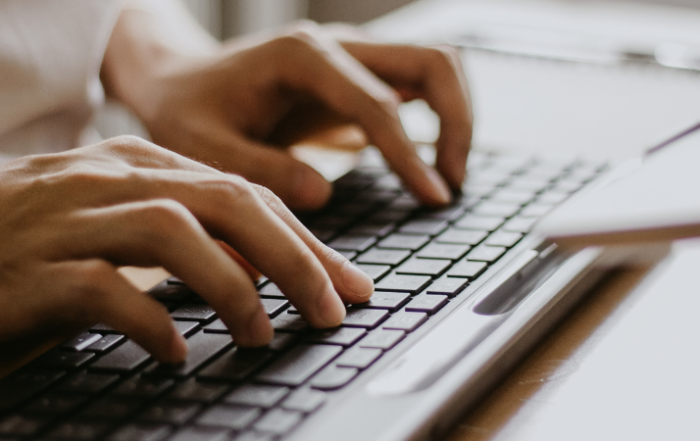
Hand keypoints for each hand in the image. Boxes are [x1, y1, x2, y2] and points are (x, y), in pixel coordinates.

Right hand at [0, 136, 372, 361]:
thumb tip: (262, 269)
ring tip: (262, 334)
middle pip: (225, 202)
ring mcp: (67, 220)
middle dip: (293, 257)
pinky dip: (152, 322)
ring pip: (172, 232)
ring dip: (232, 287)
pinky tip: (177, 354)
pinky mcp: (31, 272)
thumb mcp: (121, 223)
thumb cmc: (42, 240)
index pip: (244, 194)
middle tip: (331, 309)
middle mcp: (108, 180)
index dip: (305, 240)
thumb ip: (188, 234)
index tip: (347, 284)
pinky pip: (103, 289)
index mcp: (138, 164)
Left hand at [103, 17, 472, 209]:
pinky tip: (426, 165)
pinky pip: (417, 86)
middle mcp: (337, 47)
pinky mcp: (356, 78)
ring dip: (456, 117)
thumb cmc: (187, 112)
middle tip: (450, 184)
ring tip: (447, 177)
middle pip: (433, 61)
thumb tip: (324, 193)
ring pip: (436, 66)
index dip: (410, 154)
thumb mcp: (204, 146)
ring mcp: (351, 58)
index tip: (432, 198)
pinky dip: (438, 119)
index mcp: (302, 57)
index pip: (379, 103)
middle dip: (457, 122)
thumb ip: (261, 168)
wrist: (179, 81)